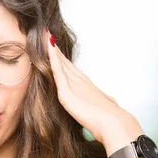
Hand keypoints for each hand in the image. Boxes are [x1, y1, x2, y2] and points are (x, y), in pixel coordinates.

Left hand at [45, 31, 142, 150]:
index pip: (70, 69)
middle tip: (47, 33)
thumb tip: (107, 104)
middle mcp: (80, 81)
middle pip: (64, 62)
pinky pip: (58, 72)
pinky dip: (53, 60)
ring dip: (52, 49)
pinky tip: (48, 49)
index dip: (62, 58)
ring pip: (60, 62)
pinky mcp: (67, 92)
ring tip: (45, 34)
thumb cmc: (109, 119)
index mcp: (86, 86)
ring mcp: (74, 85)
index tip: (54, 46)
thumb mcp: (103, 108)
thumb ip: (100, 104)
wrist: (113, 123)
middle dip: (55, 49)